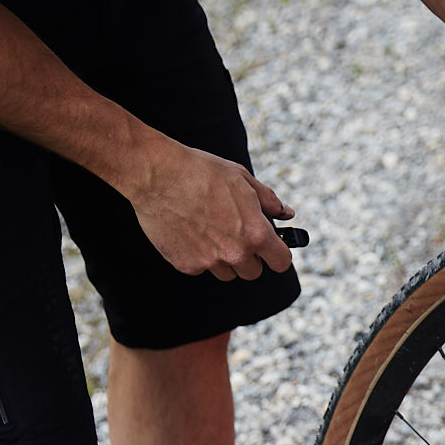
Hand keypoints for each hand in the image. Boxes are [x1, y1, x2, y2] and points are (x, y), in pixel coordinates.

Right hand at [131, 139, 292, 280]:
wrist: (158, 175)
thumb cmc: (201, 172)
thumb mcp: (242, 179)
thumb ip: (269, 201)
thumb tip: (286, 213)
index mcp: (255, 233)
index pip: (281, 262)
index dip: (277, 254)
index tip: (271, 250)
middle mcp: (235, 253)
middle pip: (253, 272)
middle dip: (249, 257)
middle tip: (235, 234)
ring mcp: (209, 262)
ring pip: (227, 272)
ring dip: (224, 259)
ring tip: (210, 230)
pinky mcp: (186, 265)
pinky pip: (201, 268)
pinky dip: (199, 255)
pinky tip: (190, 231)